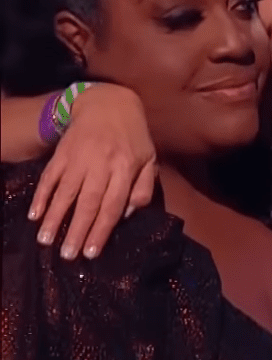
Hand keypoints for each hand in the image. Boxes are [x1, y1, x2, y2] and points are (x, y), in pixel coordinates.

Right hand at [28, 84, 153, 260]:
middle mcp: (101, 165)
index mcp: (126, 168)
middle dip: (77, 231)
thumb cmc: (133, 137)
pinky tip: (34, 214)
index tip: (92, 252)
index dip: (102, 229)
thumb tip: (129, 214)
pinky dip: (41, 196)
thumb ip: (144, 188)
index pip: (113, 205)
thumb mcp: (150, 159)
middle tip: (68, 255)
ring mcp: (79, 159)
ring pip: (65, 192)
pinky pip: (49, 177)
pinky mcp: (61, 153)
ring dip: (54, 217)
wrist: (108, 104)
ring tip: (46, 240)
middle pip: (88, 203)